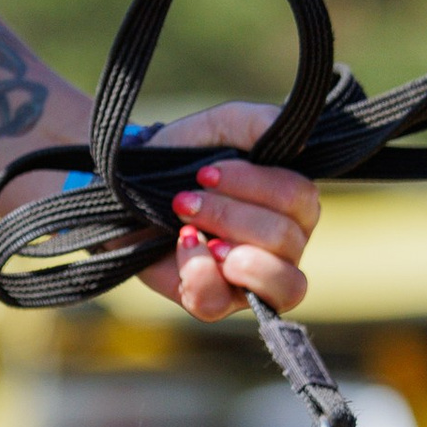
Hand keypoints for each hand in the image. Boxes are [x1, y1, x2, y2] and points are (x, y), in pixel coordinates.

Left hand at [136, 102, 320, 321]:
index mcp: (292, 206)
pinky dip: (199, 275)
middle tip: (186, 199)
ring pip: (279, 283)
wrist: (126, 185)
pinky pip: (220, 304)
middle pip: (287, 239)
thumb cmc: (184, 157)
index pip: (301, 200)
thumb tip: (296, 144)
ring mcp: (253, 282)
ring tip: (191, 228)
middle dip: (230, 214)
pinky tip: (182, 246)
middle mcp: (284, 248)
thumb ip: (258, 122)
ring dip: (231, 247)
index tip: (206, 172)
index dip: (257, 186)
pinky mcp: (214, 303)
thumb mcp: (220, 127)